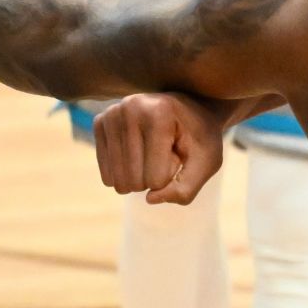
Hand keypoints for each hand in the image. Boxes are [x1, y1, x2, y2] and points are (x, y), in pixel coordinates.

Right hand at [93, 93, 226, 204]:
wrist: (190, 108)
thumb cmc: (200, 137)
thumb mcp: (208, 162)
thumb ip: (187, 188)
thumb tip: (150, 199)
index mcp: (159, 113)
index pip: (156, 178)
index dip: (172, 178)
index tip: (181, 154)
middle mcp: (130, 108)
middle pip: (134, 179)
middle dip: (155, 179)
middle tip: (168, 154)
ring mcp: (111, 114)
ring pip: (119, 180)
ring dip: (141, 177)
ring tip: (154, 153)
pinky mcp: (100, 123)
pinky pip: (107, 174)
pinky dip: (126, 174)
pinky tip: (138, 154)